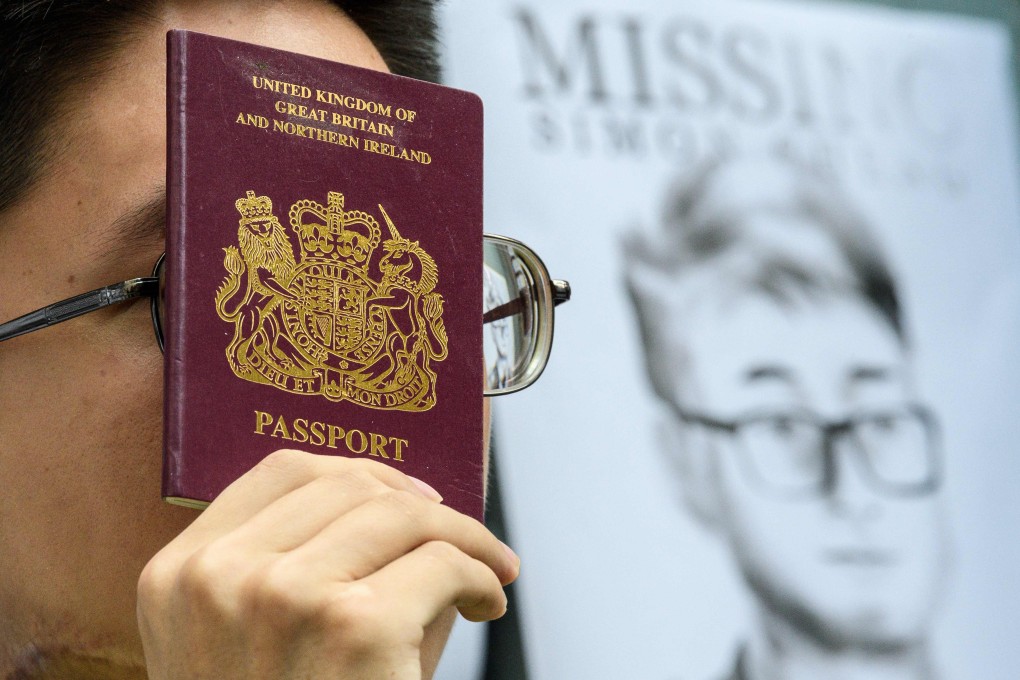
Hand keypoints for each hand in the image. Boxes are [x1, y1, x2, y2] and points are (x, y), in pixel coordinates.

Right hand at [137, 450, 518, 679]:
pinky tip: (486, 604)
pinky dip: (481, 577)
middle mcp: (220, 578)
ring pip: (401, 513)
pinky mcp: (355, 628)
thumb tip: (411, 505)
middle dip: (418, 504)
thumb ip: (309, 568)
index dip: (357, 473)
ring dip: (463, 536)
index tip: (404, 495)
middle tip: (460, 537)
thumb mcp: (255, 648)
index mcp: (179, 577)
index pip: (281, 474)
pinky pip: (442, 564)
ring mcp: (284, 597)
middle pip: (347, 486)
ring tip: (486, 569)